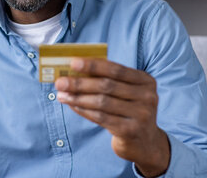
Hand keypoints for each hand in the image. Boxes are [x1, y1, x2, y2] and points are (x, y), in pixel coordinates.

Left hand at [55, 58, 169, 176]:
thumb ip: (108, 80)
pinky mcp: (130, 131)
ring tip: (61, 95)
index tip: (72, 63)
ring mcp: (141, 115)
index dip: (93, 65)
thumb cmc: (128, 110)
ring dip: (78, 98)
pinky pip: (101, 117)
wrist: (145, 143)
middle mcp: (147, 96)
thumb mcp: (126, 92)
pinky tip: (72, 105)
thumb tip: (75, 71)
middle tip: (60, 82)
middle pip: (107, 85)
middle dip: (80, 83)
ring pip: (101, 102)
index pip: (116, 69)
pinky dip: (83, 110)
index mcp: (146, 81)